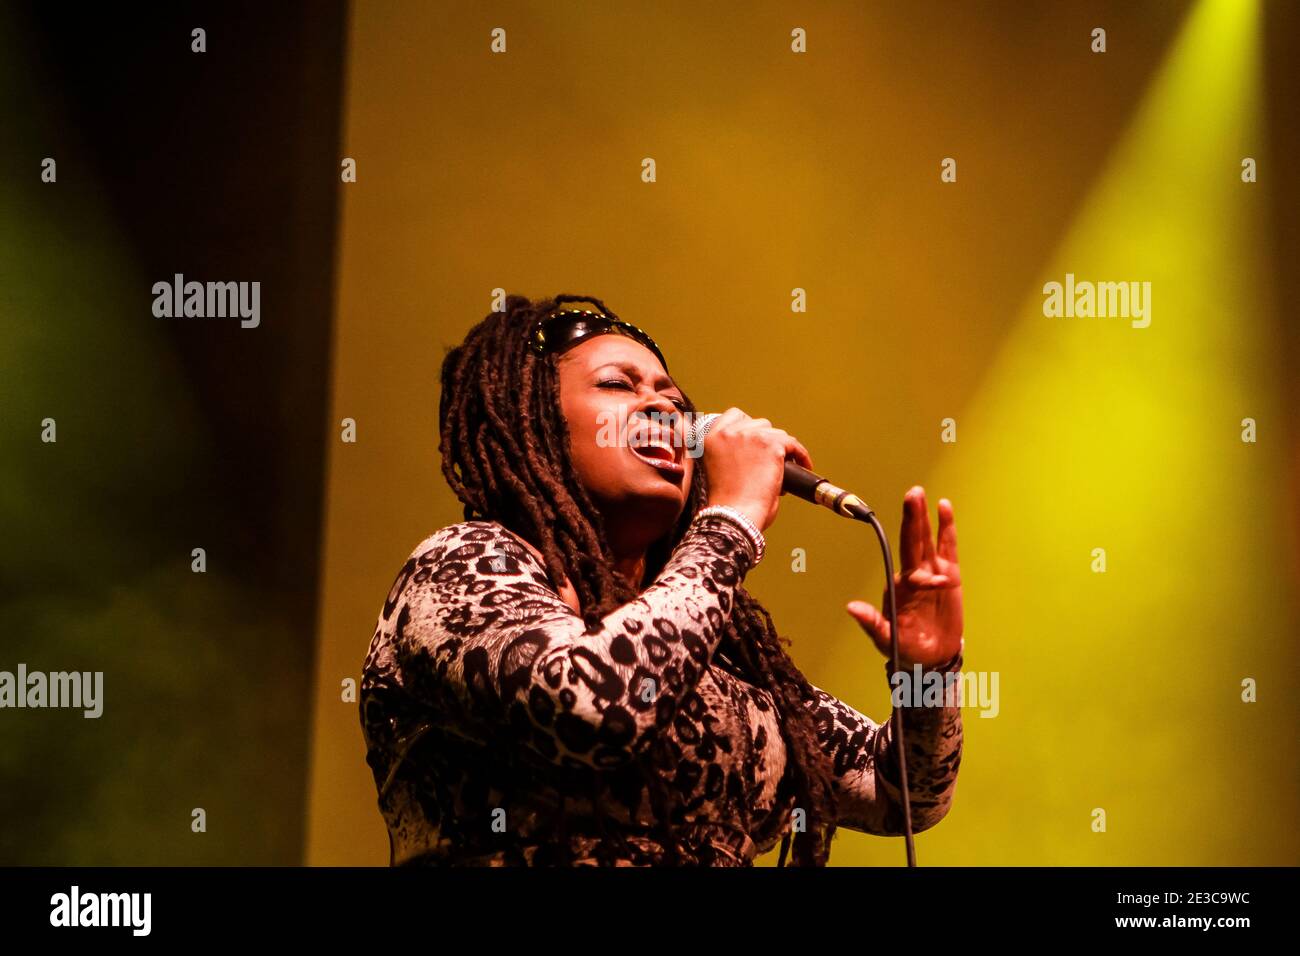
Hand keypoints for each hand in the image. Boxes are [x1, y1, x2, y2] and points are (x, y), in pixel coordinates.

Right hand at [700, 407, 812, 532]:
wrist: (734, 514)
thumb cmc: (726, 502)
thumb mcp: (716, 468)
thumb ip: (729, 452)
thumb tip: (754, 451)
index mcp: (712, 437)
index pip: (735, 415)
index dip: (748, 426)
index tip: (756, 438)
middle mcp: (730, 432)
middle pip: (759, 423)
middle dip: (767, 439)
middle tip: (771, 458)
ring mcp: (751, 437)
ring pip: (777, 433)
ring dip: (783, 448)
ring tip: (786, 465)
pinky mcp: (772, 446)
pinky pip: (793, 444)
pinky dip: (801, 455)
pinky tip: (804, 465)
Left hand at [847, 486, 962, 668]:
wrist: (932, 657)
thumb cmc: (905, 648)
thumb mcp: (886, 638)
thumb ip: (872, 623)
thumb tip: (851, 608)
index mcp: (898, 584)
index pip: (901, 556)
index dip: (906, 541)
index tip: (908, 524)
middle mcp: (913, 573)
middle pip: (913, 540)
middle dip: (913, 517)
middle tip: (913, 493)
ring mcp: (932, 572)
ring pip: (928, 540)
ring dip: (926, 518)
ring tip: (923, 495)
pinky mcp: (950, 576)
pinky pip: (948, 549)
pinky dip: (947, 529)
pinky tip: (945, 508)